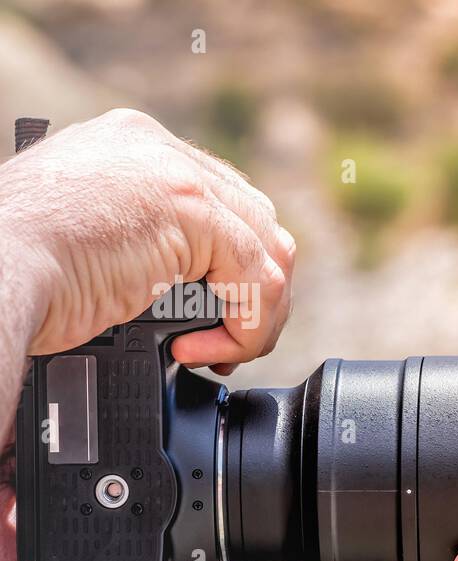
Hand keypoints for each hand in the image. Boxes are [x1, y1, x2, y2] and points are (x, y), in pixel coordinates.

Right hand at [0, 108, 294, 372]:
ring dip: (255, 315)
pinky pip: (258, 277)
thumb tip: (180, 277)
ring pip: (268, 252)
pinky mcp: (191, 210)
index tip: (215, 319)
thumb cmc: (17, 272)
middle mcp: (157, 149)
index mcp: (131, 148)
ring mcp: (176, 173)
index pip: (222, 204)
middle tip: (227, 343)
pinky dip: (244, 326)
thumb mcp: (86, 239)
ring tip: (216, 352)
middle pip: (257, 224)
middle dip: (256, 294)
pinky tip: (199, 350)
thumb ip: (139, 238)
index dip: (233, 269)